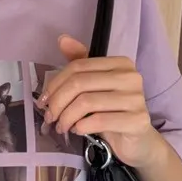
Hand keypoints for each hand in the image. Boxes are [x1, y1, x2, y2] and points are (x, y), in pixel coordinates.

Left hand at [37, 35, 157, 168]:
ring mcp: (136, 98)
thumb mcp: (95, 87)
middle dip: (58, 102)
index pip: (78, 66)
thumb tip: (62, 39)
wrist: (138, 141)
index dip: (55, 83)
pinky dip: (82, 126)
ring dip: (66, 117)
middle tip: (49, 117)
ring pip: (86, 102)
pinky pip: (99, 120)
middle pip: (80, 84)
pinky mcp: (137, 120)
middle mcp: (131, 77)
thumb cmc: (113, 112)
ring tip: (61, 126)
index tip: (44, 100)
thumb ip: (80, 63)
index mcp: (120, 63)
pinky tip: (78, 130)